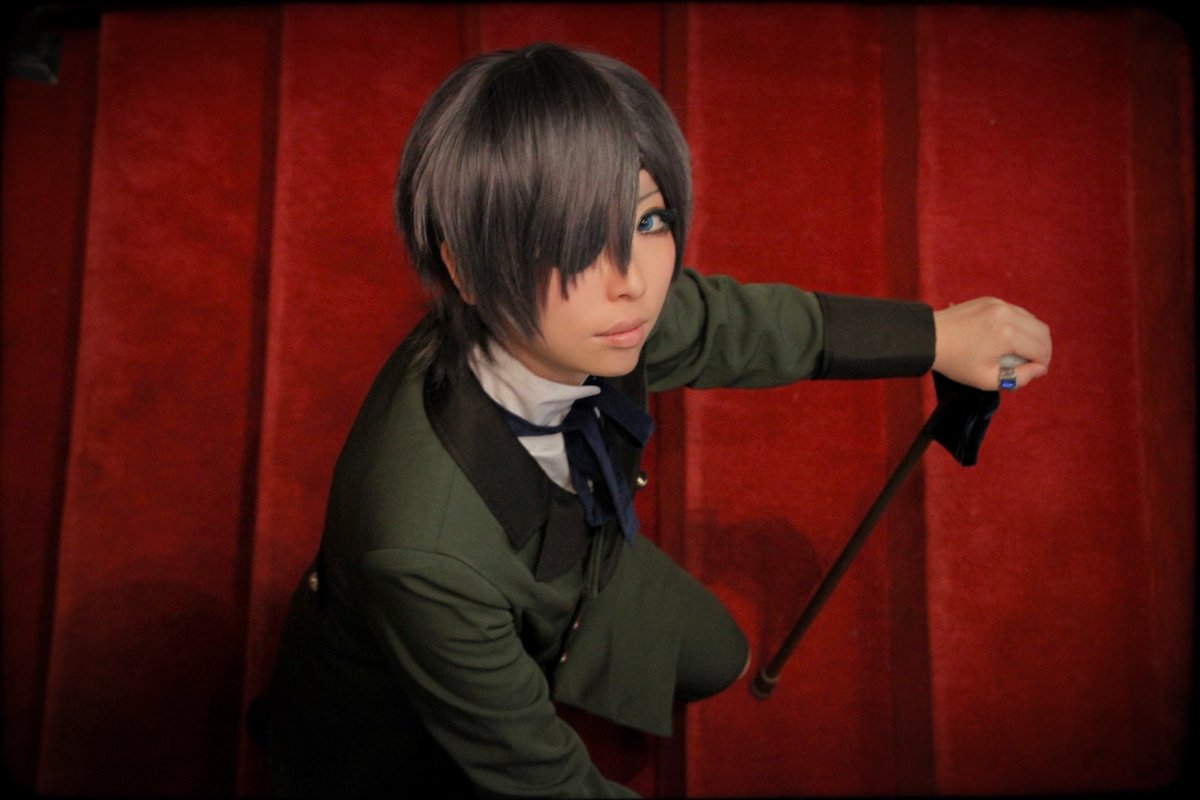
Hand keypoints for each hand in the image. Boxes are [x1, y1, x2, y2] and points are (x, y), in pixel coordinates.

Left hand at [932, 297, 1051, 390]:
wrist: (929, 338)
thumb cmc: (955, 362)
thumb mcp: (986, 379)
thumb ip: (1019, 378)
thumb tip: (1039, 369)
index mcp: (1007, 335)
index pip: (1041, 349)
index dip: (1042, 364)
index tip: (1032, 373)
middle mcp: (1007, 315)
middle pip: (1043, 331)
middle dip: (1042, 349)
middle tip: (1031, 363)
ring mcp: (999, 304)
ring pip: (1032, 319)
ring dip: (1032, 336)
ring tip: (1019, 352)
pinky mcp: (992, 300)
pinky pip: (1017, 312)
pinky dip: (1020, 326)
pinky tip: (1007, 339)